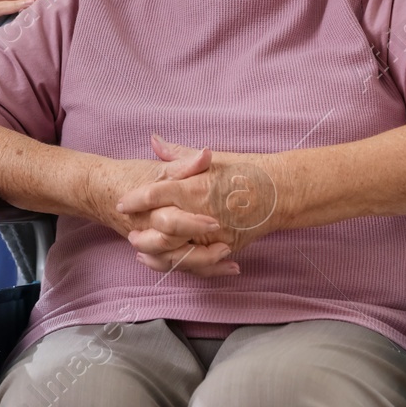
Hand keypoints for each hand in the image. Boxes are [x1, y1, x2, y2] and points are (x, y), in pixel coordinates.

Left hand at [116, 134, 279, 276]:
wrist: (283, 191)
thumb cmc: (248, 171)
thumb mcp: (214, 159)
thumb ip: (179, 156)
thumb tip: (154, 142)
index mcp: (197, 187)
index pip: (156, 194)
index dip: (135, 199)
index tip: (122, 202)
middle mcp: (202, 213)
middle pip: (160, 228)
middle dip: (141, 231)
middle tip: (129, 230)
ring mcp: (214, 235)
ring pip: (176, 251)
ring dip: (154, 252)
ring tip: (140, 250)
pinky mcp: (224, 249)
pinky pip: (196, 263)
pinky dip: (178, 265)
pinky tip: (165, 261)